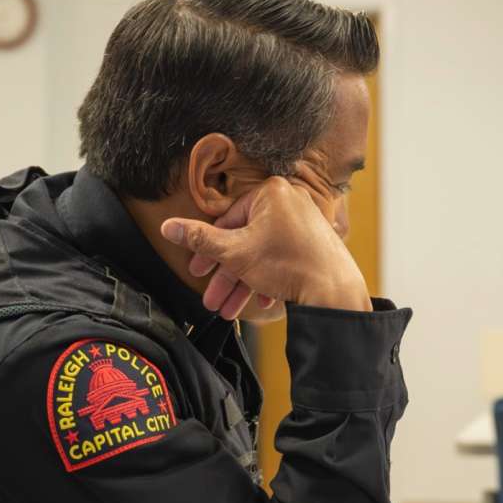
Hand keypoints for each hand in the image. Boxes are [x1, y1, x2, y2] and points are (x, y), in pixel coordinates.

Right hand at [162, 176, 369, 317]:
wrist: (333, 291)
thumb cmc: (287, 264)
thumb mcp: (234, 252)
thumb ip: (200, 239)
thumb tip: (168, 226)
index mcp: (270, 193)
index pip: (228, 220)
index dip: (209, 251)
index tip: (198, 272)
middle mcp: (291, 201)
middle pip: (246, 241)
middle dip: (226, 276)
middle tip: (213, 299)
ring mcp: (306, 222)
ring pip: (264, 254)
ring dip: (244, 284)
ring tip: (230, 310)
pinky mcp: (317, 243)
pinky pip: (285, 258)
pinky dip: (271, 279)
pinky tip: (264, 301)